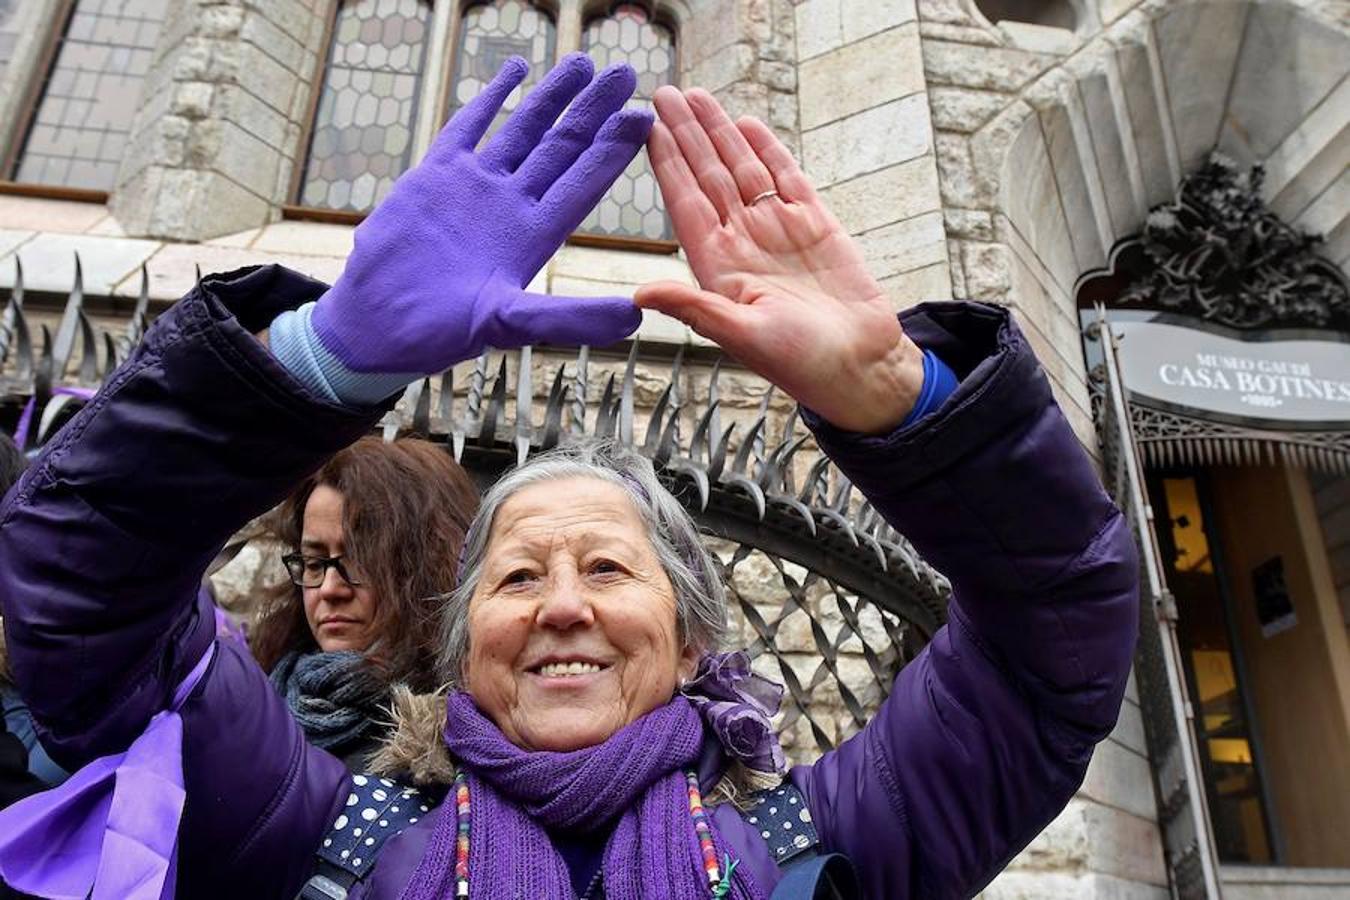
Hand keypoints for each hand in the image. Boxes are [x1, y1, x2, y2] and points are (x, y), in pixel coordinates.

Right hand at [313, 53, 650, 375]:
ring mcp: (475, 186)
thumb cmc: (438, 331)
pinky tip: (515, 71)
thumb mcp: (510, 324)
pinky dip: (492, 98)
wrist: (376, 321)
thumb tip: (633, 316)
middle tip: (625, 74)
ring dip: (552, 98)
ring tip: (582, 64)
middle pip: (562, 148)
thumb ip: (568, 318)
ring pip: (523, 130)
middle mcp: (511, 205)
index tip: (642, 118)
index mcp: (534, 236)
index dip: (613, 151)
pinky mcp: (436, 176)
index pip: (583, 183)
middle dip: (593, 111)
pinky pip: (469, 127)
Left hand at [635, 88, 923, 433]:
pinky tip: (747, 124)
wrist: (861, 366)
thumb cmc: (802, 363)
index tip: (646, 128)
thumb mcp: (743, 337)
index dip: (667, 165)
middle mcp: (743, 242)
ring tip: (697, 97)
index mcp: (719, 267)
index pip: (686, 203)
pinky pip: (786, 178)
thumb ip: (696, 309)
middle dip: (687, 134)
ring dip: (721, 132)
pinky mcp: (815, 225)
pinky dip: (768, 150)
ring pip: (743, 169)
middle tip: (664, 93)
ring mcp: (778, 230)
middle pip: (709, 175)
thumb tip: (640, 295)